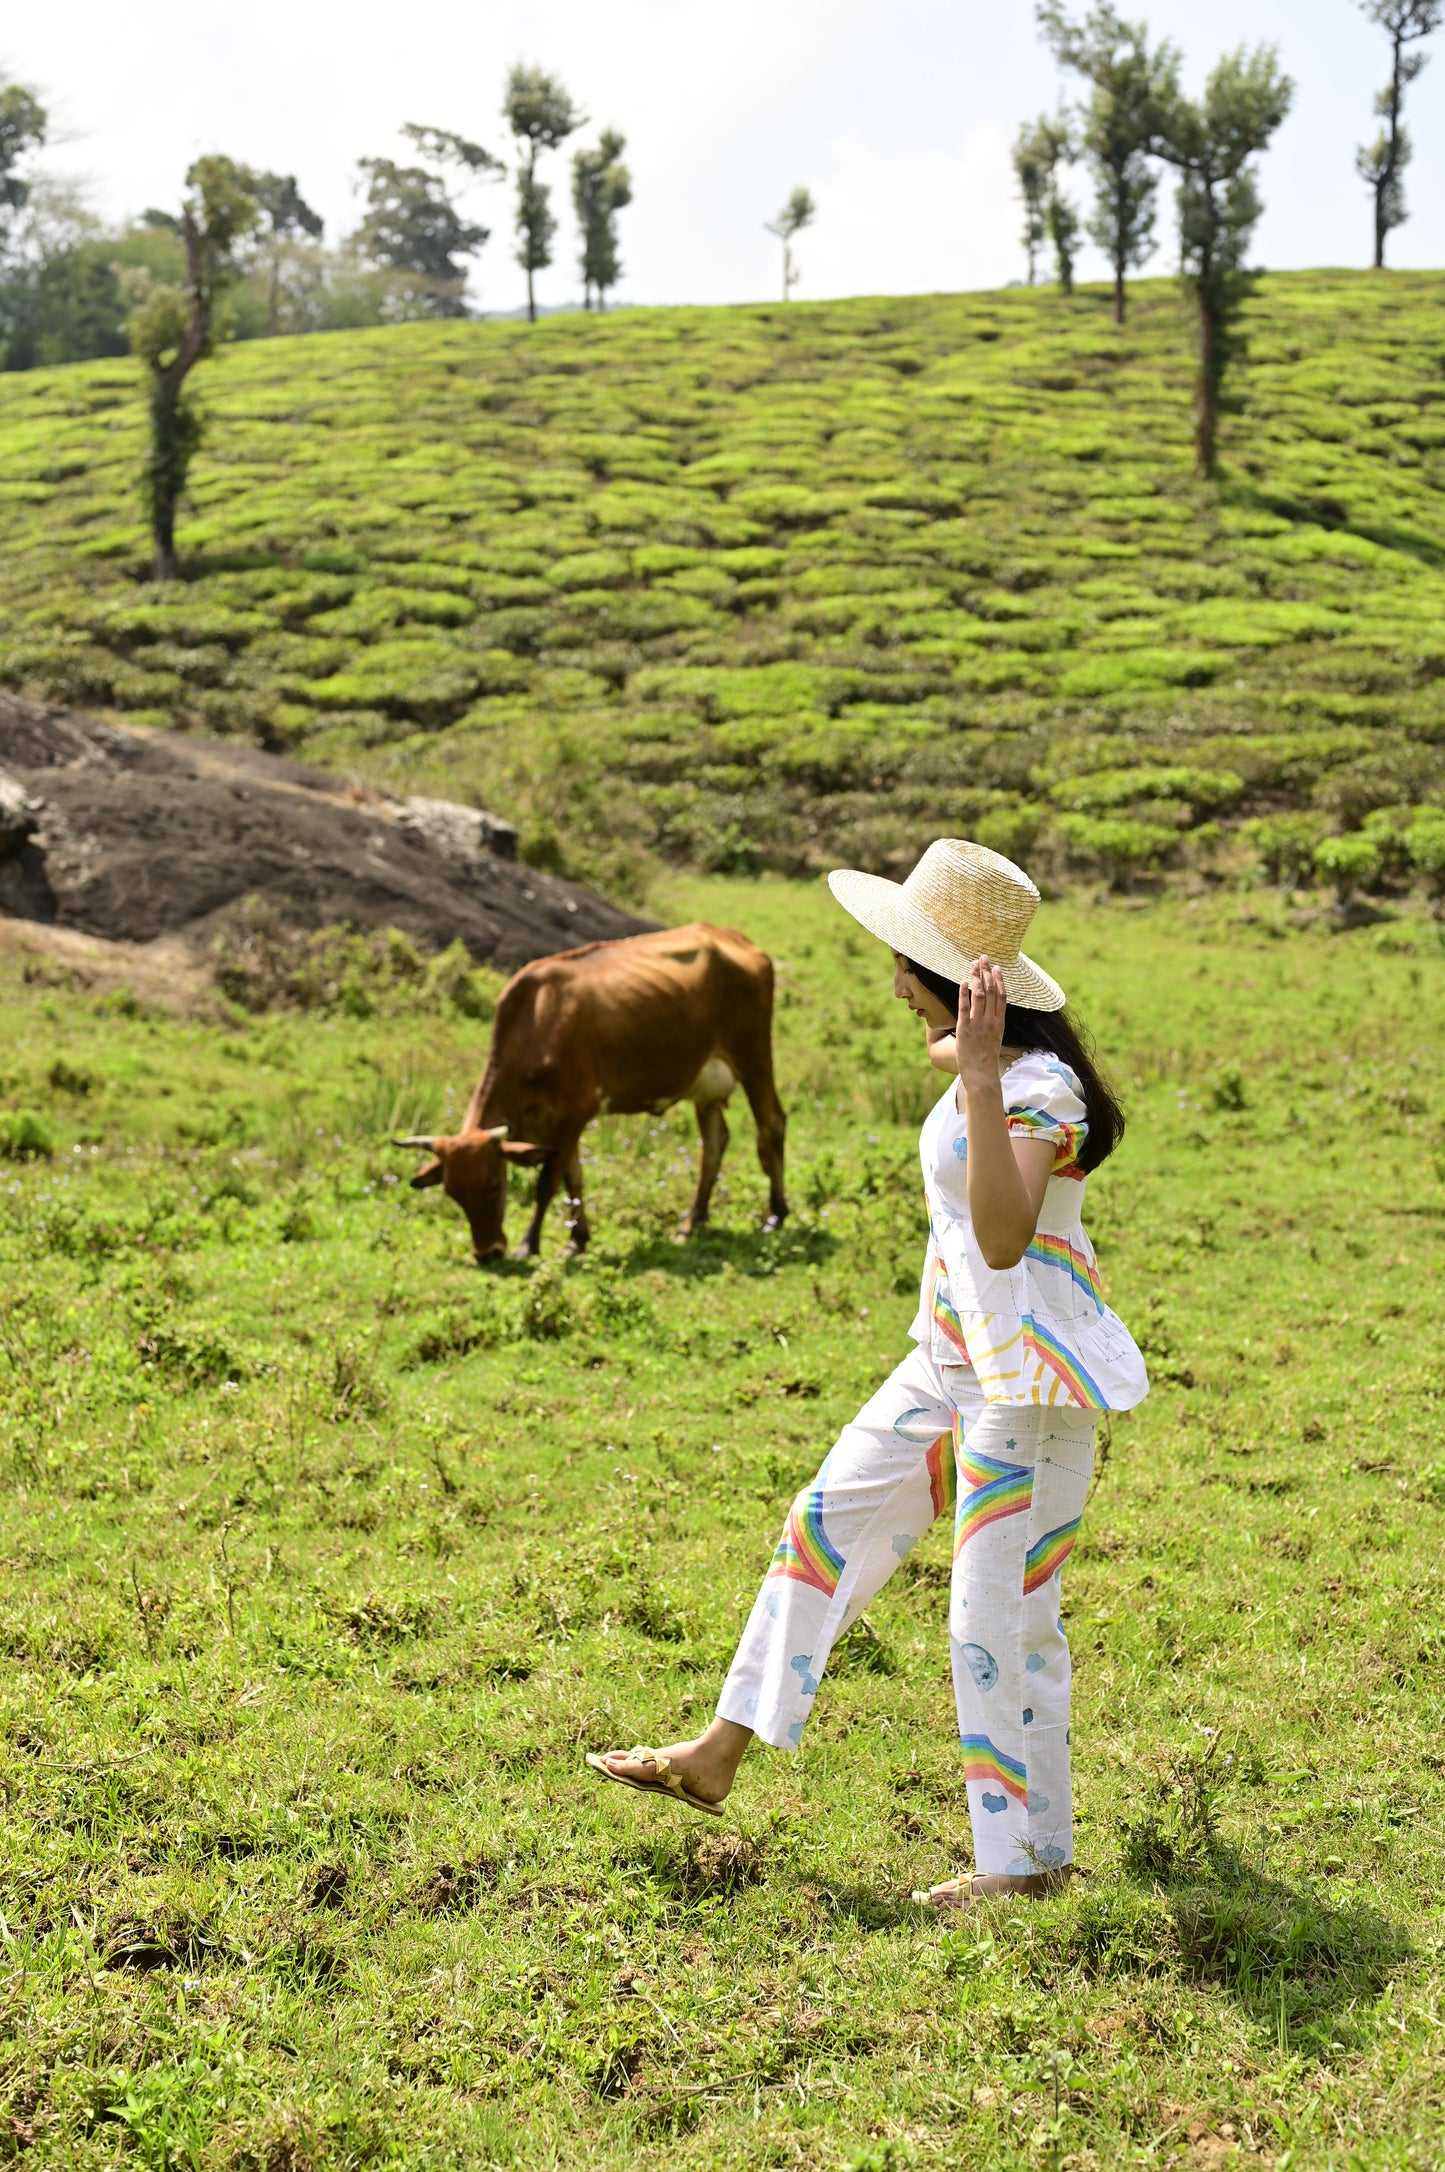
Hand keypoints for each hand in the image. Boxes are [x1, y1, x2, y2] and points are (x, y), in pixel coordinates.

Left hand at [955, 955, 1007, 1084]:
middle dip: (986, 972)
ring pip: (978, 996)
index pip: (1001, 996)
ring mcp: (978, 1025)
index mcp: (1000, 1022)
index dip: (999, 980)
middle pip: (990, 991)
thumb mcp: (996, 1037)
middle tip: (983, 958)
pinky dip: (963, 993)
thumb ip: (994, 1022)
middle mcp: (990, 1021)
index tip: (996, 967)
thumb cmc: (987, 1057)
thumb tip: (991, 1009)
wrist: (981, 1074)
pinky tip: (963, 982)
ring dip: (976, 977)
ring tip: (973, 964)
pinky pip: (964, 1008)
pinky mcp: (965, 1029)